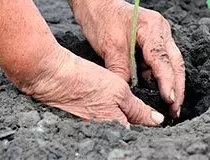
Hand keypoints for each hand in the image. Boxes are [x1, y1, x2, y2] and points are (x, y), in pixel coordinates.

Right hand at [19, 46, 164, 126]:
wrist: (52, 76)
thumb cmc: (86, 81)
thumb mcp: (119, 91)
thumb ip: (139, 109)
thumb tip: (157, 121)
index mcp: (115, 128)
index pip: (139, 132)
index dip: (149, 124)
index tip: (157, 115)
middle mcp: (103, 133)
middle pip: (126, 130)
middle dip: (136, 122)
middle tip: (144, 109)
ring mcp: (91, 128)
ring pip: (114, 124)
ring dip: (122, 117)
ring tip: (121, 103)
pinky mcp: (82, 121)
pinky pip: (101, 121)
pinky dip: (108, 113)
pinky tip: (106, 102)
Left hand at [73, 0, 184, 118]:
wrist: (96, 1)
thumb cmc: (101, 19)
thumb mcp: (109, 46)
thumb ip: (121, 70)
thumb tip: (128, 94)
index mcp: (153, 27)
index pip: (163, 59)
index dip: (167, 81)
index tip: (170, 100)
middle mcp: (162, 30)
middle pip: (176, 62)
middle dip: (177, 87)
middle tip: (176, 110)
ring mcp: (161, 35)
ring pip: (172, 63)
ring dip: (172, 84)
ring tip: (171, 107)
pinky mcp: (155, 41)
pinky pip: (162, 62)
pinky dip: (161, 77)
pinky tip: (160, 93)